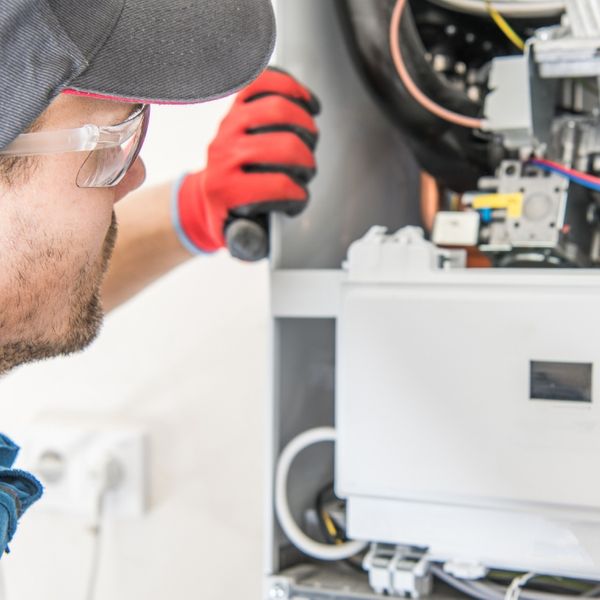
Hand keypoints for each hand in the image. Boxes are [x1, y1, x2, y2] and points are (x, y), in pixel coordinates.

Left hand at [175, 67, 320, 253]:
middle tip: (305, 171)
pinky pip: (265, 82)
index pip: (277, 186)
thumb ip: (251, 242)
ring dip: (306, 127)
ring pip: (279, 110)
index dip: (297, 195)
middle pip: (285, 146)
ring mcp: (229, 125)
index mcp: (224, 189)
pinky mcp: (235, 106)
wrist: (206, 195)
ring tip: (309, 140)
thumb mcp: (237, 238)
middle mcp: (224, 153)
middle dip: (306, 162)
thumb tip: (259, 237)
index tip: (297, 200)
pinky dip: (291, 87)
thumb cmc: (229, 215)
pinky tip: (306, 103)